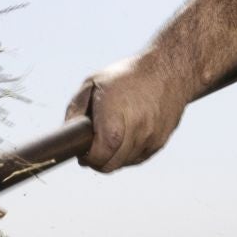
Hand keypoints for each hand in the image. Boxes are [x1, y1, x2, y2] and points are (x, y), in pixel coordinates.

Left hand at [63, 54, 189, 172]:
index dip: (88, 158)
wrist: (168, 71)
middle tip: (91, 149)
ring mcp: (150, 139)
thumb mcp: (92, 83)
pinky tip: (125, 135)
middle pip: (110, 165)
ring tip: (110, 135)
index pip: (99, 155)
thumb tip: (68, 136)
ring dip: (113, 156)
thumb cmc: (126, 76)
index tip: (82, 151)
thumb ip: (75, 110)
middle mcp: (135, 131)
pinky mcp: (159, 143)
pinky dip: (127, 153)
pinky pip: (137, 158)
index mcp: (115, 118)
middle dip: (97, 161)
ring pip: (123, 163)